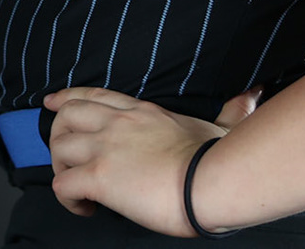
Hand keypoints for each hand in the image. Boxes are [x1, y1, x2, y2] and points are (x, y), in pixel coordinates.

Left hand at [42, 86, 227, 236]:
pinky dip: (67, 199)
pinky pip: (63, 185)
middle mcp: (117, 124)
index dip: (67, 98)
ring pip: (58, 148)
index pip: (93, 96)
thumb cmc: (221, 159)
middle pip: (65, 117)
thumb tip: (251, 95)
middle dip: (58, 136)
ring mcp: (106, 148)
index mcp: (141, 112)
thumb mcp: (224, 125)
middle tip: (66, 160)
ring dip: (61, 169)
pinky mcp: (100, 177)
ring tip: (78, 188)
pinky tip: (84, 208)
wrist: (215, 181)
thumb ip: (232, 111)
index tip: (53, 102)